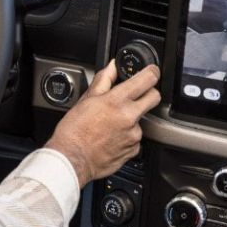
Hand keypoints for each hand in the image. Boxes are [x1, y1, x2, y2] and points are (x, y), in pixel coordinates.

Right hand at [45, 61, 160, 186]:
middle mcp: (129, 117)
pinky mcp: (134, 149)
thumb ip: (103, 80)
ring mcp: (134, 134)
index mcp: (117, 101)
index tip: (152, 71)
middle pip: (154, 97)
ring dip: (132, 118)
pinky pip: (136, 138)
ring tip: (112, 124)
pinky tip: (112, 137)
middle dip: (149, 92)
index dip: (152, 72)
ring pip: (143, 119)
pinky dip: (128, 136)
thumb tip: (112, 67)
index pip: (146, 79)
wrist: (71, 160)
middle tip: (137, 94)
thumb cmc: (74, 131)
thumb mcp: (86, 100)